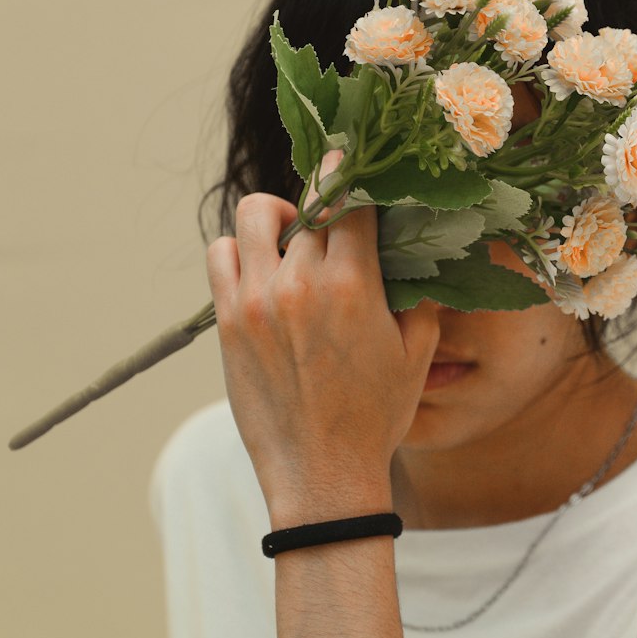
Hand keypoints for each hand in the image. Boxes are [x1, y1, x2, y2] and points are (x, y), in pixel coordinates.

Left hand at [205, 150, 440, 526]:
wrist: (322, 475)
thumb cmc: (376, 417)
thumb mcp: (417, 352)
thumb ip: (418, 292)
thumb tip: (418, 248)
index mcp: (352, 285)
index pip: (350, 201)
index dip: (352, 176)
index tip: (352, 162)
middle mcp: (300, 283)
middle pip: (306, 206)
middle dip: (323, 205)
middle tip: (332, 219)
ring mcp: (257, 300)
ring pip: (252, 216)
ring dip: (274, 218)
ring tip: (288, 237)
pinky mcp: (228, 322)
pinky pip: (219, 255)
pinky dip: (237, 250)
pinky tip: (259, 268)